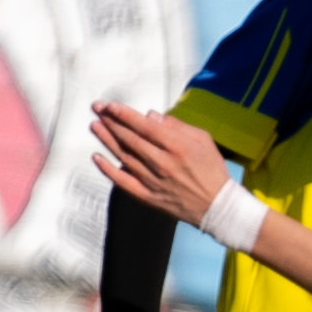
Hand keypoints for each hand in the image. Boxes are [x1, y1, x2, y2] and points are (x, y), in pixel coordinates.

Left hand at [87, 102, 235, 224]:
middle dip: (110, 121)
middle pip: (129, 138)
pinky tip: (97, 158)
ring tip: (95, 126)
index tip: (109, 105)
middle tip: (97, 109)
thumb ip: (176, 125)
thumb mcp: (202, 139)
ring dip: (106, 140)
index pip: (144, 126)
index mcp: (177, 146)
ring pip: (123, 156)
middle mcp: (162, 162)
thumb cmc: (211, 170)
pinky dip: (108, 170)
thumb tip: (151, 116)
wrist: (217, 206)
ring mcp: (153, 181)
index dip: (124, 114)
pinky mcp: (148, 196)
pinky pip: (123, 182)